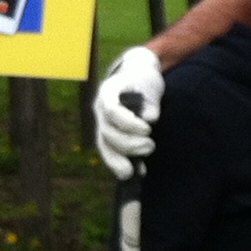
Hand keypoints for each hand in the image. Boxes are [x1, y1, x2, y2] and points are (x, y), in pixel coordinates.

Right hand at [94, 46, 163, 174]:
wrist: (136, 77)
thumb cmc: (144, 80)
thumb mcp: (151, 83)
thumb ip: (150, 102)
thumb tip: (150, 119)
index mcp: (108, 91)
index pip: (111, 110)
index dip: (128, 124)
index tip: (148, 129)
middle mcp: (99, 108)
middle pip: (106, 132)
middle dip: (129, 144)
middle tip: (150, 146)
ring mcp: (101, 122)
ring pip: (104, 145)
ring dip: (121, 160)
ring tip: (141, 169)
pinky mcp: (107, 135)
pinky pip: (108, 152)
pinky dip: (120, 165)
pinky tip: (136, 173)